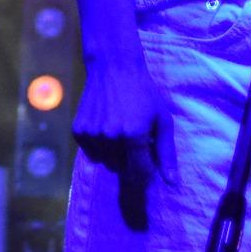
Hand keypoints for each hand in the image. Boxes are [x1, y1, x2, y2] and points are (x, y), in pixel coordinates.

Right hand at [72, 55, 177, 196]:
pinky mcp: (78, 131)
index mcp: (134, 135)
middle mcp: (110, 137)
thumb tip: (172, 183)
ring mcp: (92, 135)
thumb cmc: (145, 93)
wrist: (114, 68)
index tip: (150, 159)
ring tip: (122, 131)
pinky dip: (101, 148)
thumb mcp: (163, 119)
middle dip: (132, 160)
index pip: (140, 173)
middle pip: (122, 170)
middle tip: (137, 139)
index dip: (148, 169)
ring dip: (116, 155)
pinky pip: (92, 154)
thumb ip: (167, 153)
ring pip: (106, 163)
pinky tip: (107, 128)